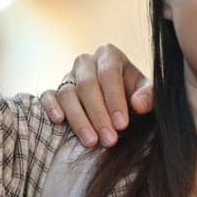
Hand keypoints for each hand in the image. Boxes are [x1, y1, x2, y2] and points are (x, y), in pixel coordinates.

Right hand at [40, 43, 154, 147]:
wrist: (118, 103)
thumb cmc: (134, 94)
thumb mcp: (147, 94)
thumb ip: (148, 96)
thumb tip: (138, 104)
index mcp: (109, 55)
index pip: (108, 73)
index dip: (115, 99)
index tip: (122, 124)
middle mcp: (86, 62)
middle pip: (87, 85)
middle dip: (98, 114)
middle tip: (110, 139)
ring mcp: (68, 75)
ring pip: (67, 94)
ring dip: (79, 119)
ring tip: (91, 141)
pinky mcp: (54, 90)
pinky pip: (48, 96)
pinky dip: (51, 107)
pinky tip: (59, 120)